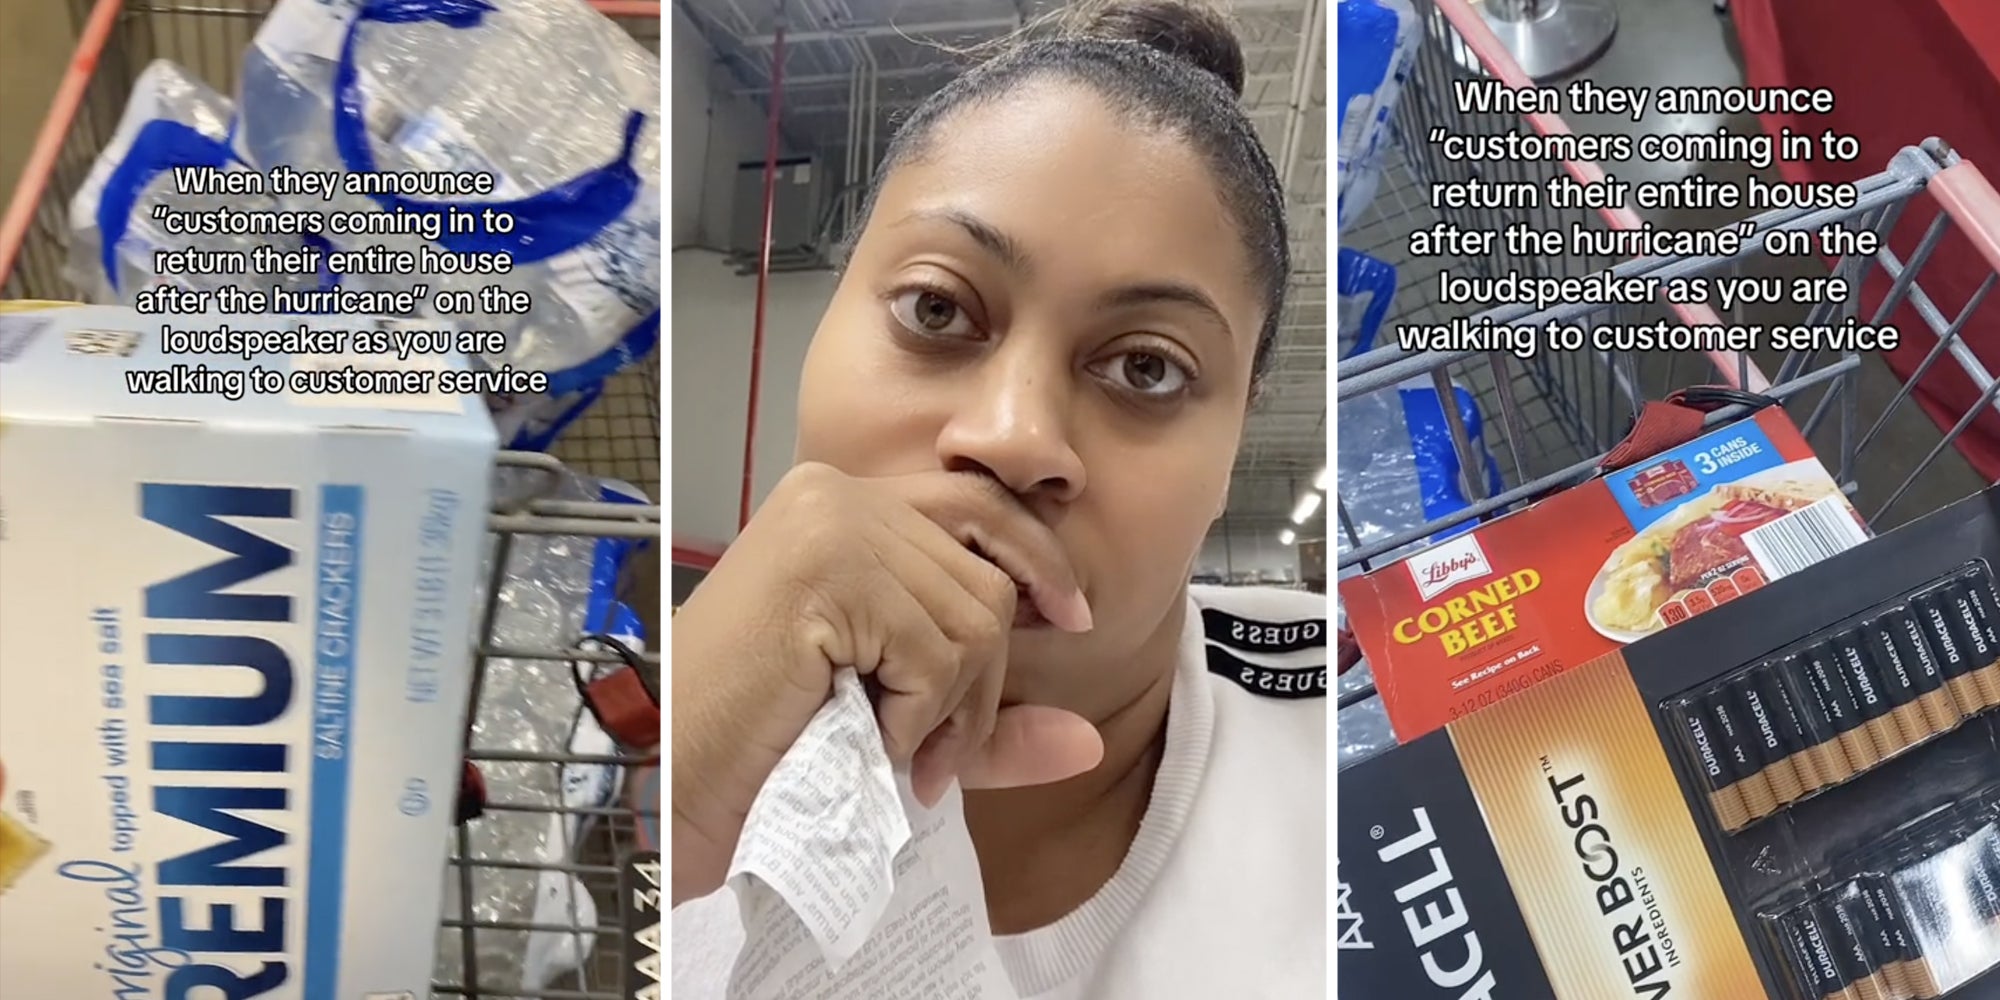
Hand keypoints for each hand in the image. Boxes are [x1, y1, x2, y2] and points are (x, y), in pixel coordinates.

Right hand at [670, 464, 1103, 903]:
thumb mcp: (899, 720)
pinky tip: (864, 738)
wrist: (681, 783)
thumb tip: (1085, 740)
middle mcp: (836, 494)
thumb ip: (982, 721)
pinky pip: (935, 652)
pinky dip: (914, 718)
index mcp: (844, 502)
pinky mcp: (825, 571)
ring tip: (888, 745)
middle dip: (982, 680)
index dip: (1035, 560)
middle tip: (936, 752)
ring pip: (974, 618)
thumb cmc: (768, 744)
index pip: (978, 505)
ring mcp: (829, 525)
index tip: (1071, 619)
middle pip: (986, 577)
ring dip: (945, 709)